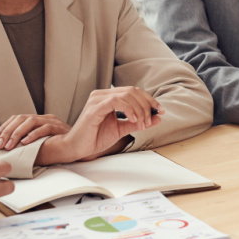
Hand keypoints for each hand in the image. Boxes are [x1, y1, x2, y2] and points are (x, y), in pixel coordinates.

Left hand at [0, 114, 71, 150]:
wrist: (80, 147)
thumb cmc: (59, 148)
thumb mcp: (40, 143)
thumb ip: (28, 142)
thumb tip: (8, 148)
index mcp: (38, 120)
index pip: (17, 118)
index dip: (4, 127)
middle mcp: (44, 118)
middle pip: (21, 118)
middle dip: (7, 131)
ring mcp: (52, 121)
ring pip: (30, 121)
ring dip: (17, 134)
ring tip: (10, 145)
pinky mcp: (59, 127)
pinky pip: (44, 128)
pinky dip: (33, 135)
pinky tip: (25, 143)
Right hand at [36, 87, 162, 164]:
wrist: (78, 148)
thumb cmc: (95, 138)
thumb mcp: (122, 129)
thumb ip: (138, 123)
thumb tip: (157, 118)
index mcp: (108, 97)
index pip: (134, 91)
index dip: (149, 100)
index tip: (160, 111)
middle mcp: (102, 94)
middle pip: (133, 91)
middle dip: (146, 105)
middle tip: (150, 120)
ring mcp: (97, 99)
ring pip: (126, 95)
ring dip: (139, 109)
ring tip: (141, 123)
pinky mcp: (94, 107)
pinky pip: (116, 101)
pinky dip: (129, 109)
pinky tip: (133, 120)